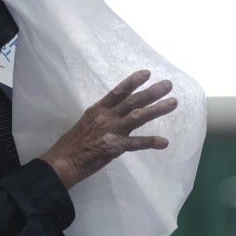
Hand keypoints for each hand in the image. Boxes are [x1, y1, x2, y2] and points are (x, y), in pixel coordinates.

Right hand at [40, 70, 176, 188]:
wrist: (63, 162)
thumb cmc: (72, 144)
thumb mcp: (86, 123)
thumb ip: (102, 118)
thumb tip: (115, 114)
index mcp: (98, 110)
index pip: (118, 92)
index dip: (133, 82)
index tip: (147, 73)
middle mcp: (106, 117)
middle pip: (132, 101)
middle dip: (152, 92)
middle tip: (168, 84)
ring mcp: (111, 131)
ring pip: (137, 116)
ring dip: (157, 109)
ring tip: (173, 103)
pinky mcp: (114, 146)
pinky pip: (136, 143)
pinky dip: (150, 142)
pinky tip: (164, 142)